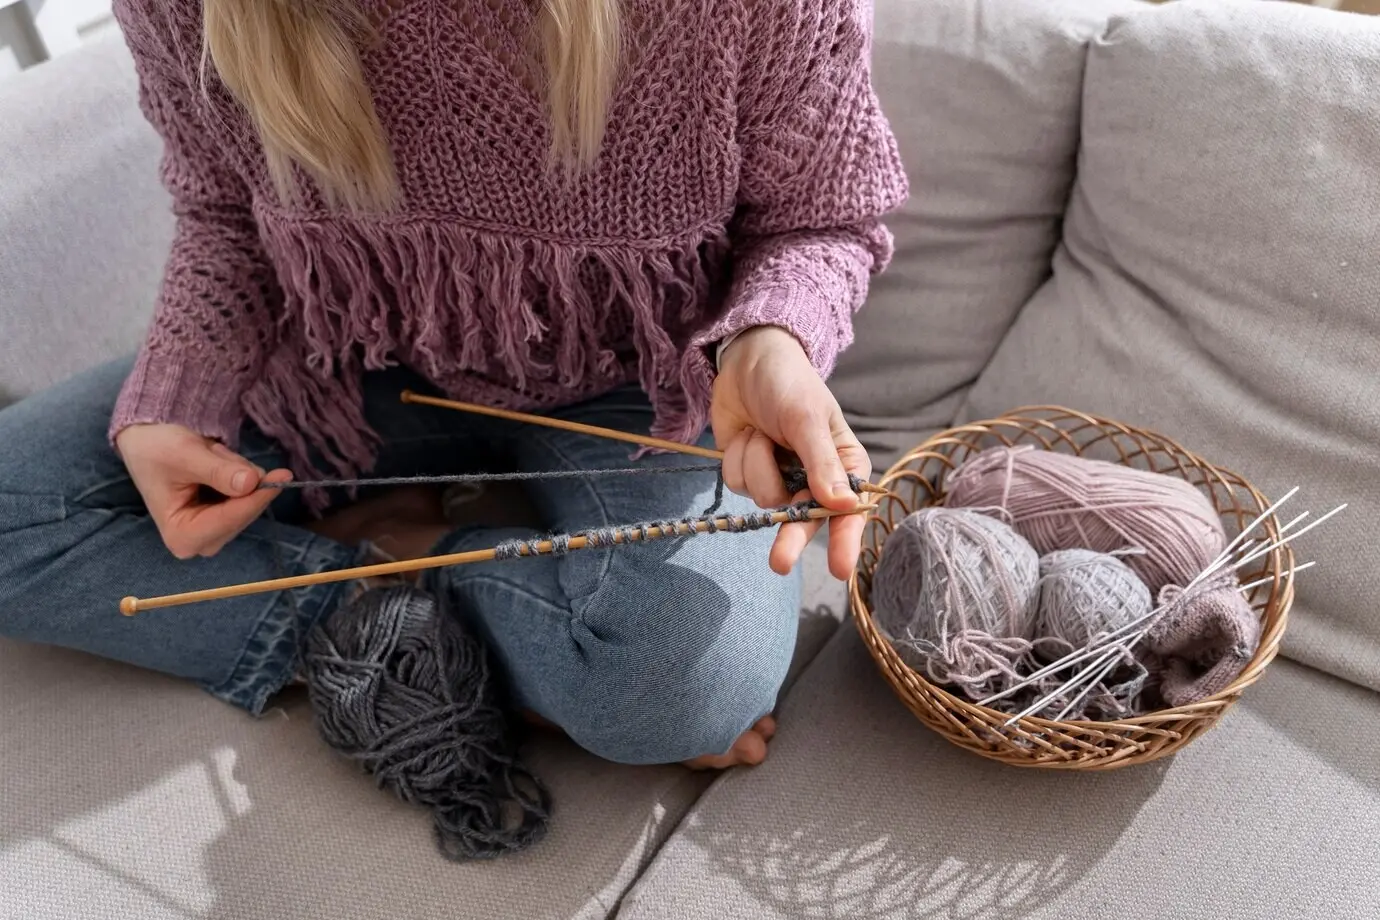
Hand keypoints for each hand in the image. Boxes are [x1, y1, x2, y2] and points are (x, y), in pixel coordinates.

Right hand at [116, 423, 291, 558]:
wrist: (149, 444)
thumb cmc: (158, 450)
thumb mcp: (185, 454)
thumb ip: (218, 471)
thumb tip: (252, 483)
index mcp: (182, 536)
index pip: (230, 519)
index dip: (257, 496)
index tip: (283, 475)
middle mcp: (201, 542)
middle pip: (244, 513)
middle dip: (240, 478)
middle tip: (216, 453)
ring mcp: (216, 533)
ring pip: (250, 501)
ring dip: (238, 472)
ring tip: (210, 456)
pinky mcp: (226, 520)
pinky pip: (249, 495)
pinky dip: (240, 474)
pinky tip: (218, 463)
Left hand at [711, 326, 870, 579]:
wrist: (747, 361)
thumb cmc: (789, 383)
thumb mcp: (807, 418)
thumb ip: (822, 462)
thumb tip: (842, 503)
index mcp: (845, 465)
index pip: (849, 509)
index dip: (846, 540)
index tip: (840, 569)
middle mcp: (816, 479)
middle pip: (804, 521)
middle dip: (790, 538)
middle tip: (779, 563)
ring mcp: (780, 480)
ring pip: (764, 499)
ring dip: (756, 464)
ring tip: (761, 432)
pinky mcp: (750, 476)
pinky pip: (739, 485)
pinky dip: (738, 459)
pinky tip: (746, 436)